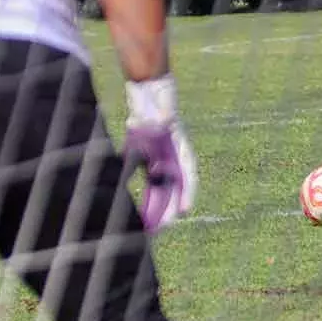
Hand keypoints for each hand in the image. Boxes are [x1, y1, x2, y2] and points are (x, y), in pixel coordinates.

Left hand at [124, 76, 196, 232]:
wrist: (149, 89)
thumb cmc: (158, 99)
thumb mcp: (160, 109)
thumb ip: (161, 117)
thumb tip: (160, 122)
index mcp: (179, 149)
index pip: (187, 174)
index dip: (187, 193)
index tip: (184, 211)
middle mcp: (171, 158)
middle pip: (169, 189)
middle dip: (163, 211)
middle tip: (155, 231)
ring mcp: (159, 160)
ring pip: (157, 190)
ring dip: (152, 209)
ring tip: (145, 229)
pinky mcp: (144, 158)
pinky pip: (145, 183)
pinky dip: (143, 197)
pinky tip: (134, 212)